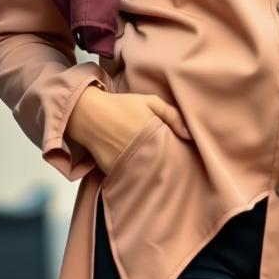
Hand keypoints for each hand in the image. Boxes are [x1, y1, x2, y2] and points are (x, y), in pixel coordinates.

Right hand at [67, 88, 192, 174]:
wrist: (88, 114)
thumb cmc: (121, 105)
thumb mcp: (150, 101)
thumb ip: (172, 115)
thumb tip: (190, 135)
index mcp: (153, 135)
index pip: (174, 153)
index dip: (181, 155)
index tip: (186, 155)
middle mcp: (141, 153)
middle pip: (164, 167)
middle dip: (170, 166)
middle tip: (177, 166)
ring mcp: (127, 164)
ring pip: (149, 174)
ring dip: (155, 172)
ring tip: (161, 169)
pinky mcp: (115, 172)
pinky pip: (133, 177)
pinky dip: (139, 176)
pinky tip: (144, 171)